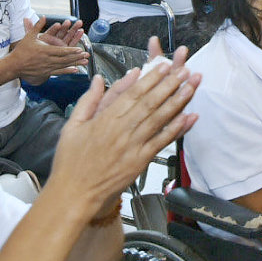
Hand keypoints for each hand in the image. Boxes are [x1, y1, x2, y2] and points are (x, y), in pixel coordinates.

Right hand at [10, 17, 88, 82]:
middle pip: (65, 59)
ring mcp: (47, 67)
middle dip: (77, 57)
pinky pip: (59, 72)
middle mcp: (48, 60)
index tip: (80, 49)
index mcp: (45, 50)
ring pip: (64, 65)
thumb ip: (37, 26)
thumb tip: (43, 16)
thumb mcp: (29, 36)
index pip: (61, 51)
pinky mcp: (46, 72)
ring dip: (75, 63)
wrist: (14, 65)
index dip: (71, 50)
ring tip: (85, 62)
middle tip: (86, 55)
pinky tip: (76, 70)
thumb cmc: (22, 51)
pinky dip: (68, 71)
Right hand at [49, 57, 199, 216]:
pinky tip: (188, 118)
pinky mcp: (140, 161)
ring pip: (159, 119)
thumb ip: (89, 100)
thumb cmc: (70, 161)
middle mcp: (122, 130)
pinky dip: (176, 129)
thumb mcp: (72, 125)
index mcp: (105, 119)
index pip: (133, 93)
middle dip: (169, 85)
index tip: (163, 66)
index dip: (150, 78)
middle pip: (150, 102)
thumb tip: (99, 80)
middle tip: (184, 70)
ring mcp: (133, 146)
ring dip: (177, 102)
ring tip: (191, 87)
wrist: (74, 194)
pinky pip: (162, 141)